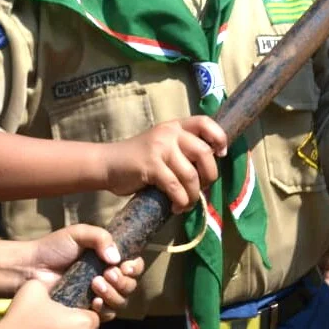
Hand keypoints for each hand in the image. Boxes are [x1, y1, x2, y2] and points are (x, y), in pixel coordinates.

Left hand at [25, 224, 144, 320]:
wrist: (32, 267)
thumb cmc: (54, 248)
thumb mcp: (78, 234)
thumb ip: (100, 237)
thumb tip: (116, 258)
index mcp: (108, 258)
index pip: (133, 265)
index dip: (135, 267)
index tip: (125, 266)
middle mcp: (107, 277)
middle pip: (130, 285)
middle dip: (123, 281)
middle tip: (108, 274)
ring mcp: (98, 295)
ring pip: (121, 301)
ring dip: (114, 294)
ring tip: (96, 284)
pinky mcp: (88, 310)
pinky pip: (106, 315)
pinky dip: (105, 309)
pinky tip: (94, 301)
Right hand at [103, 116, 226, 212]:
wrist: (108, 164)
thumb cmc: (138, 159)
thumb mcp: (162, 146)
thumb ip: (183, 151)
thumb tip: (209, 172)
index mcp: (174, 126)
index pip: (204, 122)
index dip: (219, 137)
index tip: (220, 154)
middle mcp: (169, 133)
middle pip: (204, 152)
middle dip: (209, 176)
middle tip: (201, 189)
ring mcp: (159, 148)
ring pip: (191, 175)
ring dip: (193, 195)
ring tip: (185, 203)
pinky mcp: (150, 165)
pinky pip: (175, 187)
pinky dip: (180, 201)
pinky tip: (175, 206)